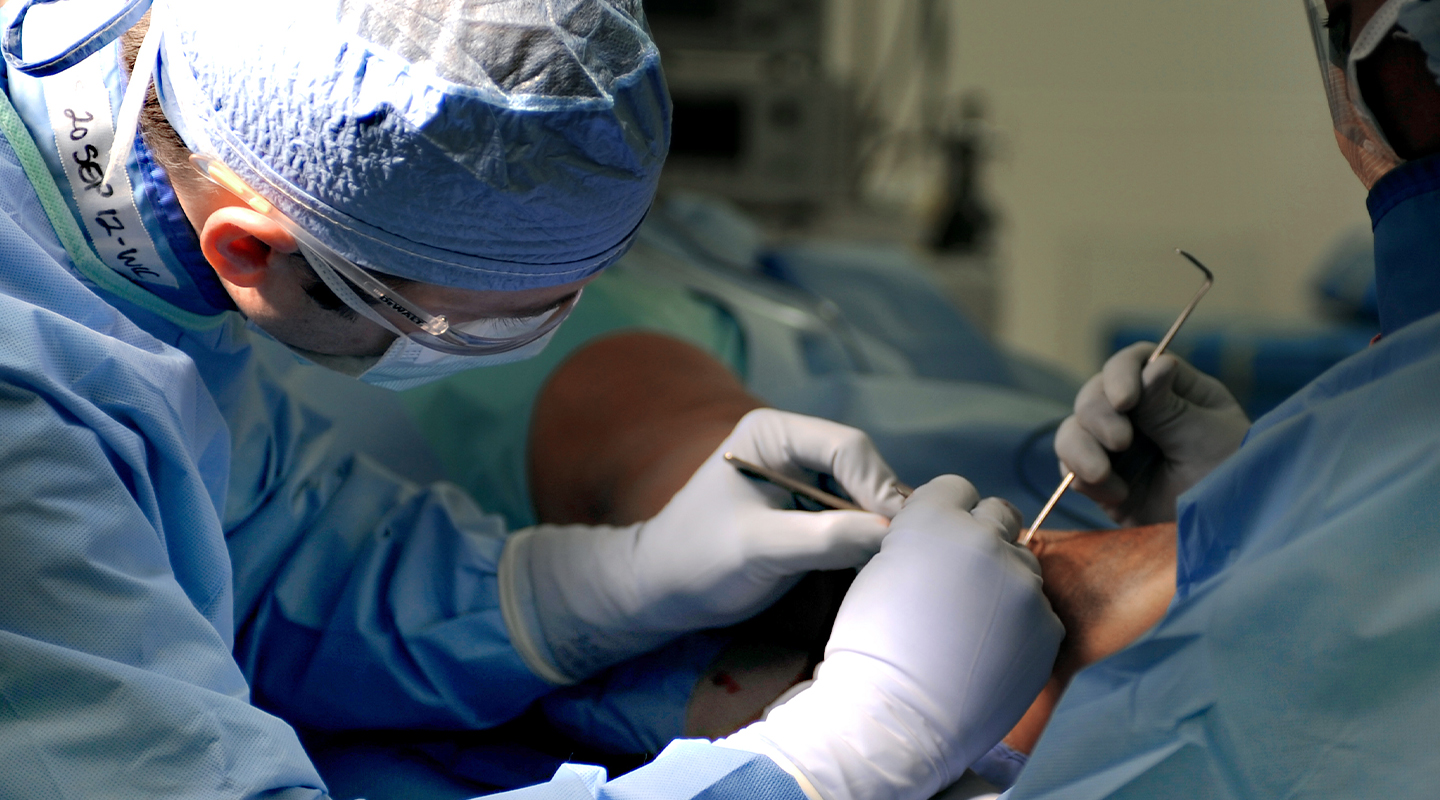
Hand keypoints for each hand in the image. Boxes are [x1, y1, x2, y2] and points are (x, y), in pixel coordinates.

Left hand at [504, 409, 907, 681]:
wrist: (662, 588)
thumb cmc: (697, 560)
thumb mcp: (758, 549)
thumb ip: (822, 538)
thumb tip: (891, 533)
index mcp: (774, 432)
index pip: (847, 448)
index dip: (880, 487)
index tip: (900, 532)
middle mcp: (795, 446)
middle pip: (864, 469)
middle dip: (886, 508)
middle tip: (911, 550)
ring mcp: (805, 478)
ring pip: (867, 495)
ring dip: (882, 526)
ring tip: (902, 560)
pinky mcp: (812, 509)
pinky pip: (856, 517)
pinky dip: (870, 540)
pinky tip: (881, 564)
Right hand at [721, 476, 1062, 799]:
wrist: (895, 718)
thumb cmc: (871, 649)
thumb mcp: (881, 570)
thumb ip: (919, 543)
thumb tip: (940, 542)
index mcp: (934, 518)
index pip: (958, 487)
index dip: (947, 513)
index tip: (938, 541)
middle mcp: (984, 539)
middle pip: (1001, 515)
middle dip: (984, 538)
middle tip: (962, 579)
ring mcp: (1021, 582)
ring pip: (1023, 563)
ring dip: (1004, 581)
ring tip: (972, 624)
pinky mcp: (1047, 625)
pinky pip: (1039, 609)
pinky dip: (1020, 625)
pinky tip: (989, 652)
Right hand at [1055, 342, 1248, 525]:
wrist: (1224, 538)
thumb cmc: (1231, 482)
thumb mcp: (1205, 439)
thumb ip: (1168, 406)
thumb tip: (1155, 363)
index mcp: (1174, 392)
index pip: (1134, 363)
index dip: (1120, 374)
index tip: (1125, 401)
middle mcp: (1141, 415)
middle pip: (1094, 394)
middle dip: (1099, 416)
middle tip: (1121, 443)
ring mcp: (1117, 449)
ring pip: (1073, 430)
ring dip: (1080, 448)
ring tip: (1102, 476)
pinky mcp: (1102, 482)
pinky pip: (1070, 468)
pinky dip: (1083, 478)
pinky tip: (1118, 495)